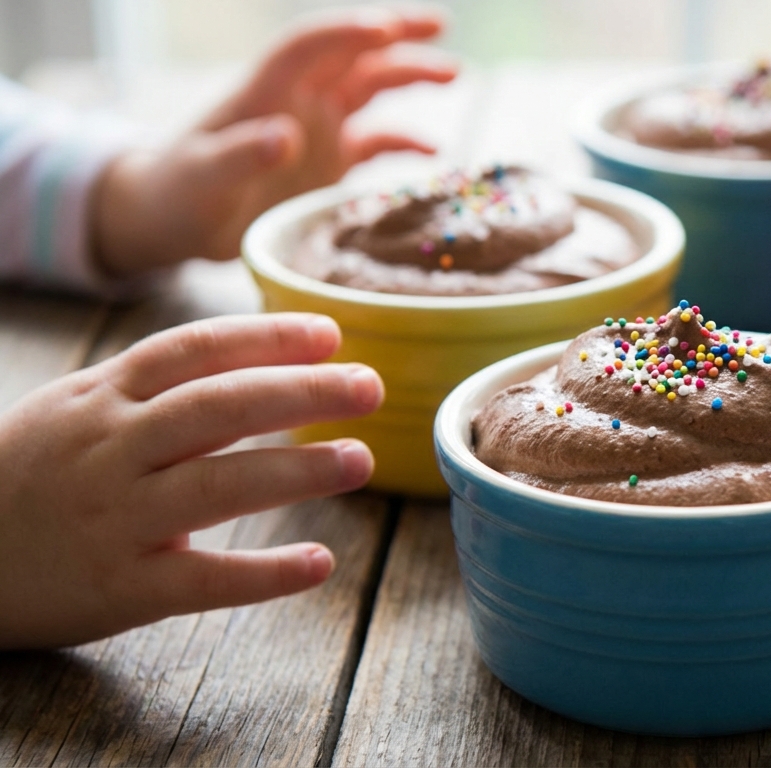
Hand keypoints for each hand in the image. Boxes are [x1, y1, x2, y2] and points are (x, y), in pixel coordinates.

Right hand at [0, 313, 383, 648]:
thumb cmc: (31, 474)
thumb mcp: (77, 407)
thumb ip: (158, 386)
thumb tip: (268, 358)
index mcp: (103, 398)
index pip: (195, 351)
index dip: (266, 337)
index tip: (331, 334)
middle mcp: (112, 449)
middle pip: (220, 406)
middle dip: (303, 392)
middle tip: (371, 386)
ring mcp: (116, 518)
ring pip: (220, 484)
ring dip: (299, 470)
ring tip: (361, 460)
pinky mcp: (120, 587)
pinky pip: (203, 580)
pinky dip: (265, 574)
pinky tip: (319, 564)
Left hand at [94, 7, 457, 276]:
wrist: (170, 219)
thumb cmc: (176, 192)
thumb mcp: (202, 177)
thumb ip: (241, 155)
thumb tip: (286, 136)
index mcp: (265, 91)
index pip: (310, 45)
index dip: (347, 32)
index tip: (387, 29)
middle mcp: (297, 101)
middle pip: (353, 54)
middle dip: (397, 36)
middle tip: (442, 26)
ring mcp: (317, 129)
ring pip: (371, 88)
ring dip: (411, 76)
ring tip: (455, 75)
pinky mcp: (328, 163)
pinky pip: (376, 143)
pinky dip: (406, 142)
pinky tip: (434, 154)